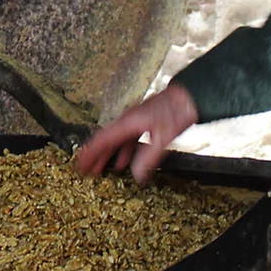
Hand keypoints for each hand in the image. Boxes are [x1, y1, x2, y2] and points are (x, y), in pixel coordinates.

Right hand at [72, 84, 198, 180]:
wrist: (190, 96)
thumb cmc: (177, 111)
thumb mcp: (163, 138)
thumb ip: (148, 157)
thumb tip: (136, 174)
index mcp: (128, 123)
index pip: (103, 140)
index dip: (90, 153)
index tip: (80, 164)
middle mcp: (128, 121)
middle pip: (106, 141)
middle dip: (95, 156)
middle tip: (85, 170)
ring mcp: (136, 121)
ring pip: (116, 141)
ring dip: (108, 155)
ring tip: (100, 169)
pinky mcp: (145, 123)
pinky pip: (128, 140)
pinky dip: (122, 152)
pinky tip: (123, 161)